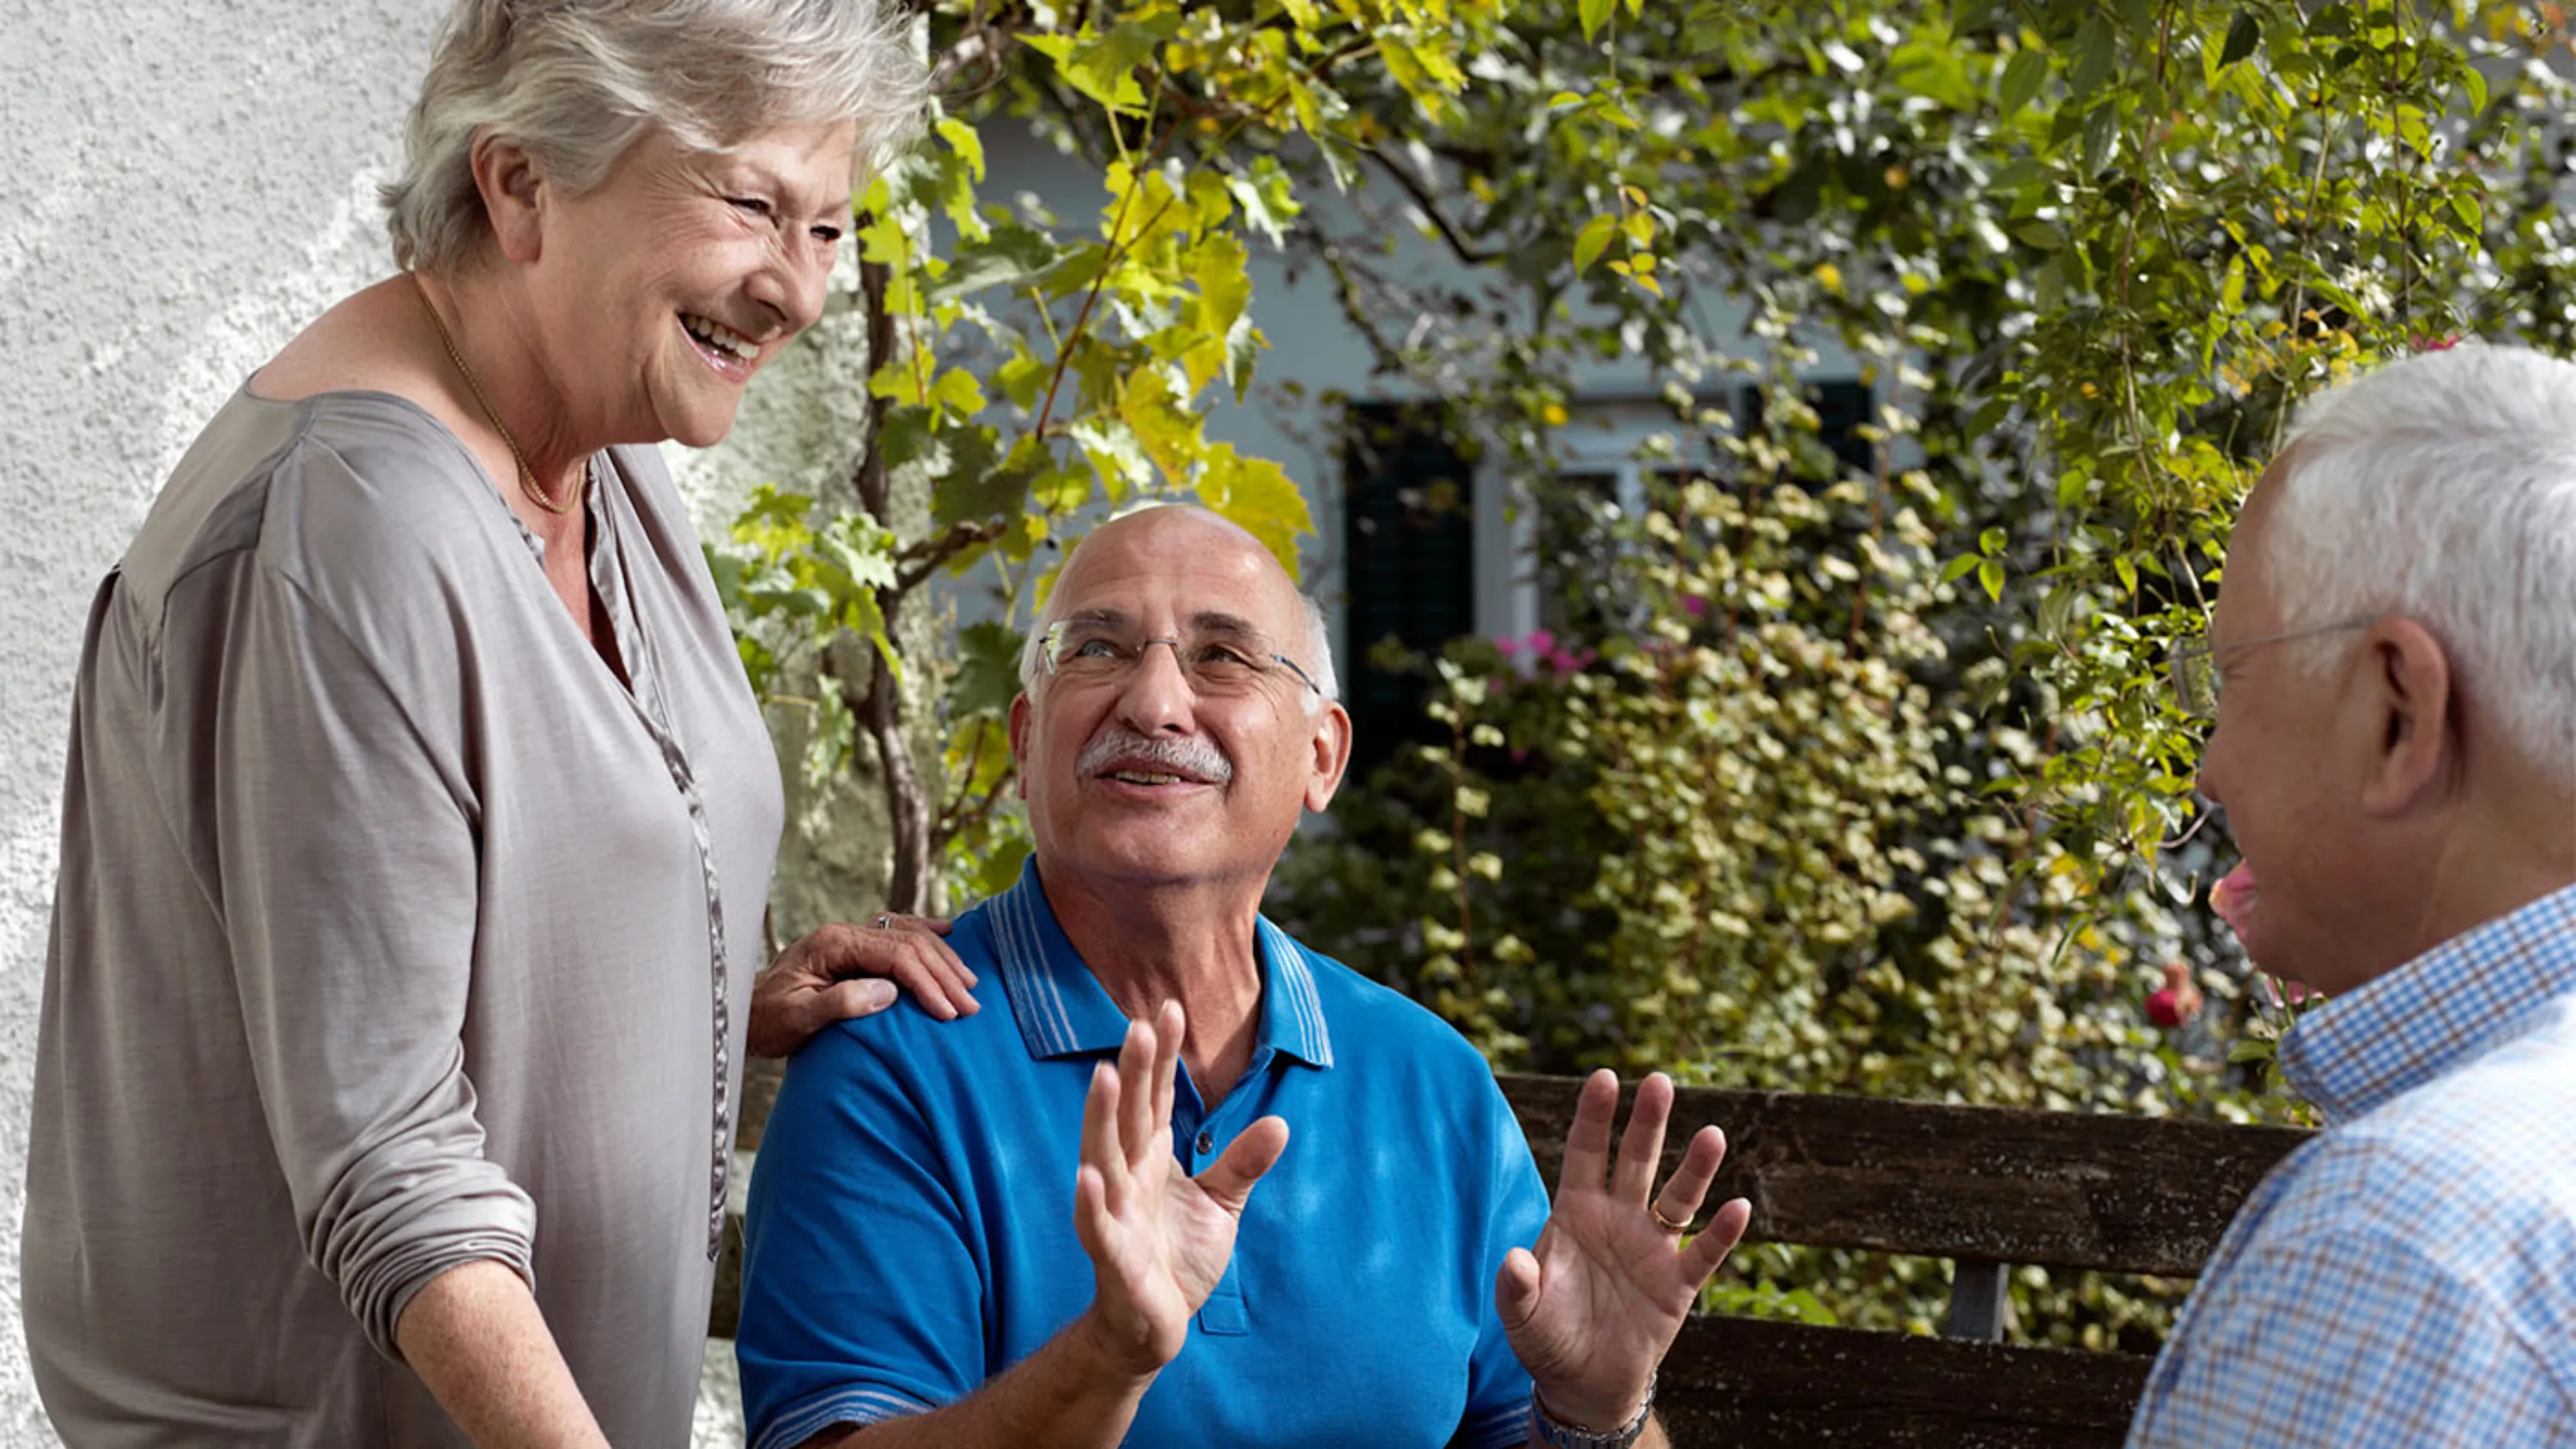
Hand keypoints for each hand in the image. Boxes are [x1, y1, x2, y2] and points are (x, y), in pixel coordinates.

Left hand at [746, 914, 978, 1057]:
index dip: (927, 982)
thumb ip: (841, 1003)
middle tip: (971, 1004)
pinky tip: (947, 932)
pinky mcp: (853, 947)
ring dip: (942, 958)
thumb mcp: (798, 1018)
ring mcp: (851, 937)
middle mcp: (845, 933)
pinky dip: (926, 933)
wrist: (744, 1013)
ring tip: (969, 983)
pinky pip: (898, 931)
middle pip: (909, 942)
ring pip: (909, 934)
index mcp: (833, 944)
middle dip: (944, 973)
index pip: (895, 955)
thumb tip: (889, 991)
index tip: (949, 1010)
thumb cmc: (768, 1020)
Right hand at [1072, 1002, 1289, 1377]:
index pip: (1157, 1098)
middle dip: (1135, 1072)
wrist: (1154, 1327)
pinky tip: (1087, 1176)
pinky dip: (1091, 1202)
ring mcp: (1115, 1214)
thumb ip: (1242, 1163)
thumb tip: (1280, 1121)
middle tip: (1139, 1024)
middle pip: (1130, 1116)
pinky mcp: (1112, 1257)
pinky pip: (1097, 1226)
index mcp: (1150, 1159)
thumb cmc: (1178, 1258)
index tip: (1168, 1009)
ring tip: (1105, 1076)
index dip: (1161, 1056)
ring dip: (1102, 1119)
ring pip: (1104, 1158)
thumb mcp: (1220, 1204)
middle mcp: (1127, 1177)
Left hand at [1499, 1070, 1749, 1429]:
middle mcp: (1617, 1219)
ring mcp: (1651, 1248)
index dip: (1594, 1116)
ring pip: (1677, 1197)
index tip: (1605, 1076)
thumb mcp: (1522, 1315)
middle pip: (1636, 1160)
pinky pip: (1704, 1252)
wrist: (1583, 1384)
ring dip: (1695, 1167)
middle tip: (1661, 1081)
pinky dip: (1722, 1232)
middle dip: (1648, 1122)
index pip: (1586, 1152)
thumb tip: (1514, 1259)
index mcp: (1575, 1213)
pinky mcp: (1678, 1284)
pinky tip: (1739, 1207)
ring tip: (1712, 1134)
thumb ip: (1516, 1286)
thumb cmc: (1547, 1338)